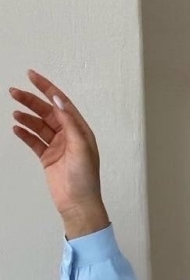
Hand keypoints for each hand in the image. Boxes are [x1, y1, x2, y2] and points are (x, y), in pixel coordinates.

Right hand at [9, 68, 105, 219]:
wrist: (78, 204)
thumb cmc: (85, 178)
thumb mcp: (81, 146)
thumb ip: (69, 122)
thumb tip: (58, 100)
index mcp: (80, 130)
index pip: (61, 103)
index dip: (47, 88)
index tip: (31, 75)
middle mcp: (69, 136)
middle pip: (46, 112)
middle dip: (31, 101)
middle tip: (14, 92)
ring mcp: (57, 146)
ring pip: (38, 126)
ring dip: (26, 118)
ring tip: (15, 113)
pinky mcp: (48, 158)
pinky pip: (34, 141)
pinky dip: (25, 134)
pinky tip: (16, 129)